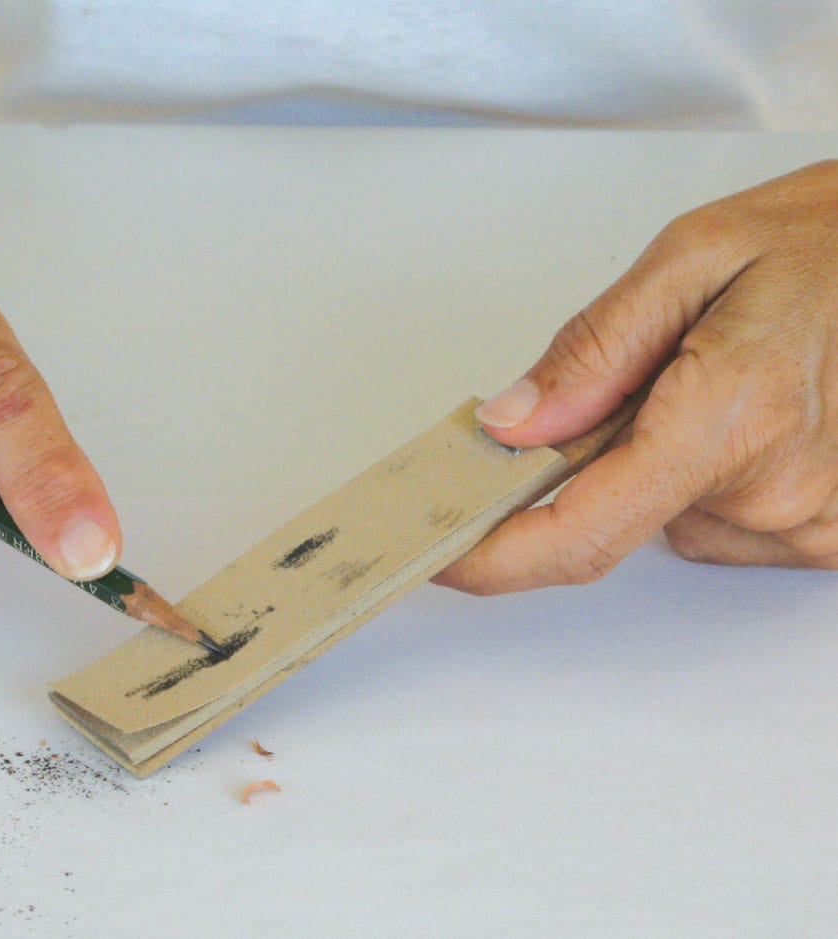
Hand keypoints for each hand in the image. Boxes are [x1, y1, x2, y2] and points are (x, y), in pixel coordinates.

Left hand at [436, 160, 837, 593]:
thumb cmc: (830, 242)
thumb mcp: (694, 257)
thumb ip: (595, 351)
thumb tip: (513, 425)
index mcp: (732, 418)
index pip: (582, 529)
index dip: (497, 558)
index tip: (444, 555)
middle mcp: (776, 493)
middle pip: (615, 516)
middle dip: (595, 459)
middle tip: (639, 375)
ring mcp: (810, 524)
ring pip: (666, 520)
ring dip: (659, 462)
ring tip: (717, 382)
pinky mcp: (827, 535)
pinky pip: (720, 523)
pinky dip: (706, 476)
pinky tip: (748, 415)